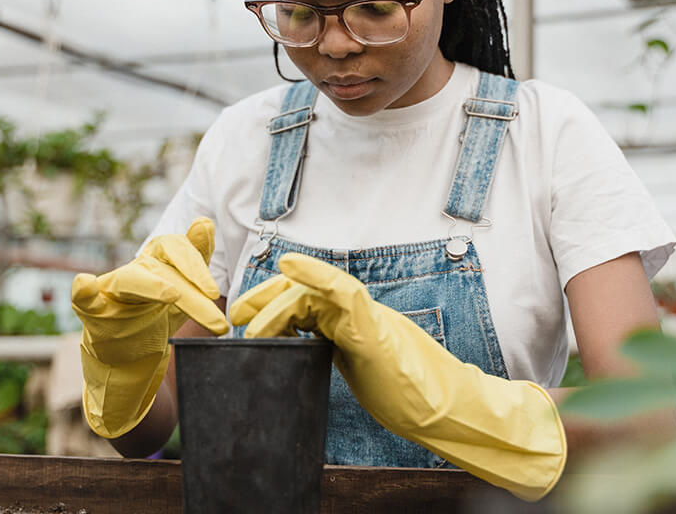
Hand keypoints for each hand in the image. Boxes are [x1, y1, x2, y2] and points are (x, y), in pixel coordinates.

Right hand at [72, 217, 226, 436]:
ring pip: (131, 281)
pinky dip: (83, 291)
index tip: (214, 292)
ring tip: (172, 295)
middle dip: (189, 284)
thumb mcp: (182, 289)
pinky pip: (84, 299)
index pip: (175, 248)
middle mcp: (134, 270)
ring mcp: (111, 291)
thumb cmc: (155, 316)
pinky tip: (84, 284)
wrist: (126, 356)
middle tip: (212, 301)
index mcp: (155, 263)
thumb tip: (205, 222)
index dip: (195, 263)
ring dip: (151, 286)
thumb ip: (195, 257)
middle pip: (161, 266)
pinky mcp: (92, 312)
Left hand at [229, 253, 565, 500]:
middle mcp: (356, 312)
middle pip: (303, 290)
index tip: (243, 315)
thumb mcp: (356, 365)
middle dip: (266, 298)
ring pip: (316, 291)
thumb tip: (296, 348)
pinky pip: (346, 293)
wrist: (439, 409)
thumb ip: (332, 348)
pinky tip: (292, 267)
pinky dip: (318, 276)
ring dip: (277, 302)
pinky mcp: (374, 331)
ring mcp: (366, 317)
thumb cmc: (402, 391)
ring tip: (250, 323)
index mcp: (349, 321)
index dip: (272, 301)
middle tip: (236, 314)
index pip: (305, 299)